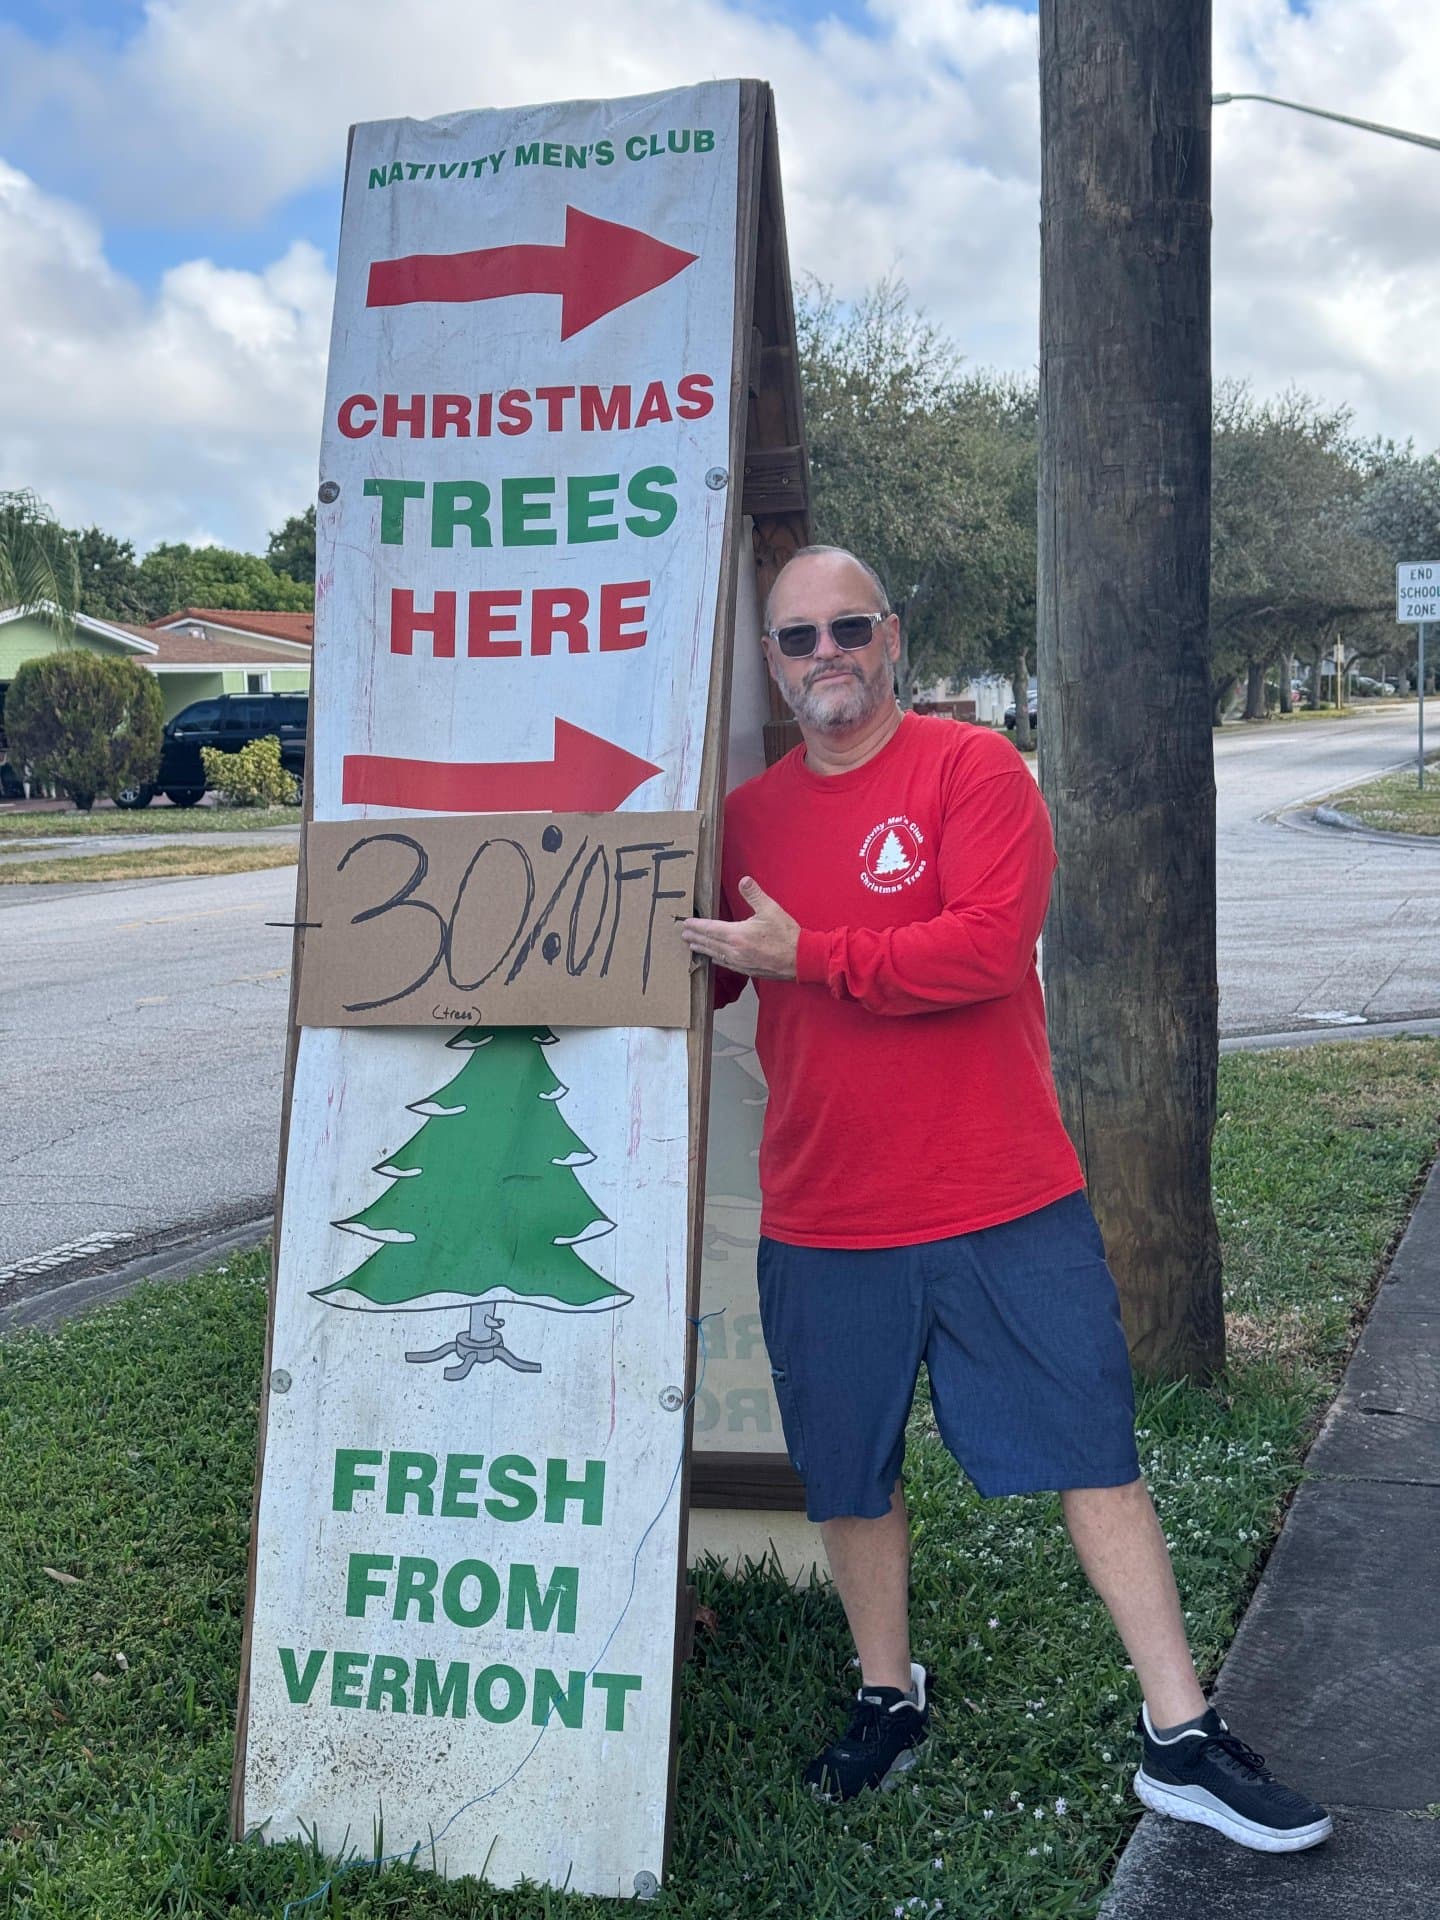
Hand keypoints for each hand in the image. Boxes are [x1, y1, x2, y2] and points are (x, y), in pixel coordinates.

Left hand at [681, 875, 800, 979]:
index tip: (686, 923)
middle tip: (683, 935)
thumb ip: (754, 894)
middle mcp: (735, 950)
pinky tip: (714, 958)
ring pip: (715, 955)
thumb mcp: (771, 909)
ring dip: (703, 949)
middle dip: (695, 938)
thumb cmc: (787, 935)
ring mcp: (740, 963)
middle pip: (709, 943)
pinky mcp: (747, 970)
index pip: (710, 929)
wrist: (801, 960)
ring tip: (693, 946)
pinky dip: (716, 959)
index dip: (697, 926)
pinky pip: (726, 964)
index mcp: (738, 935)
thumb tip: (743, 880)